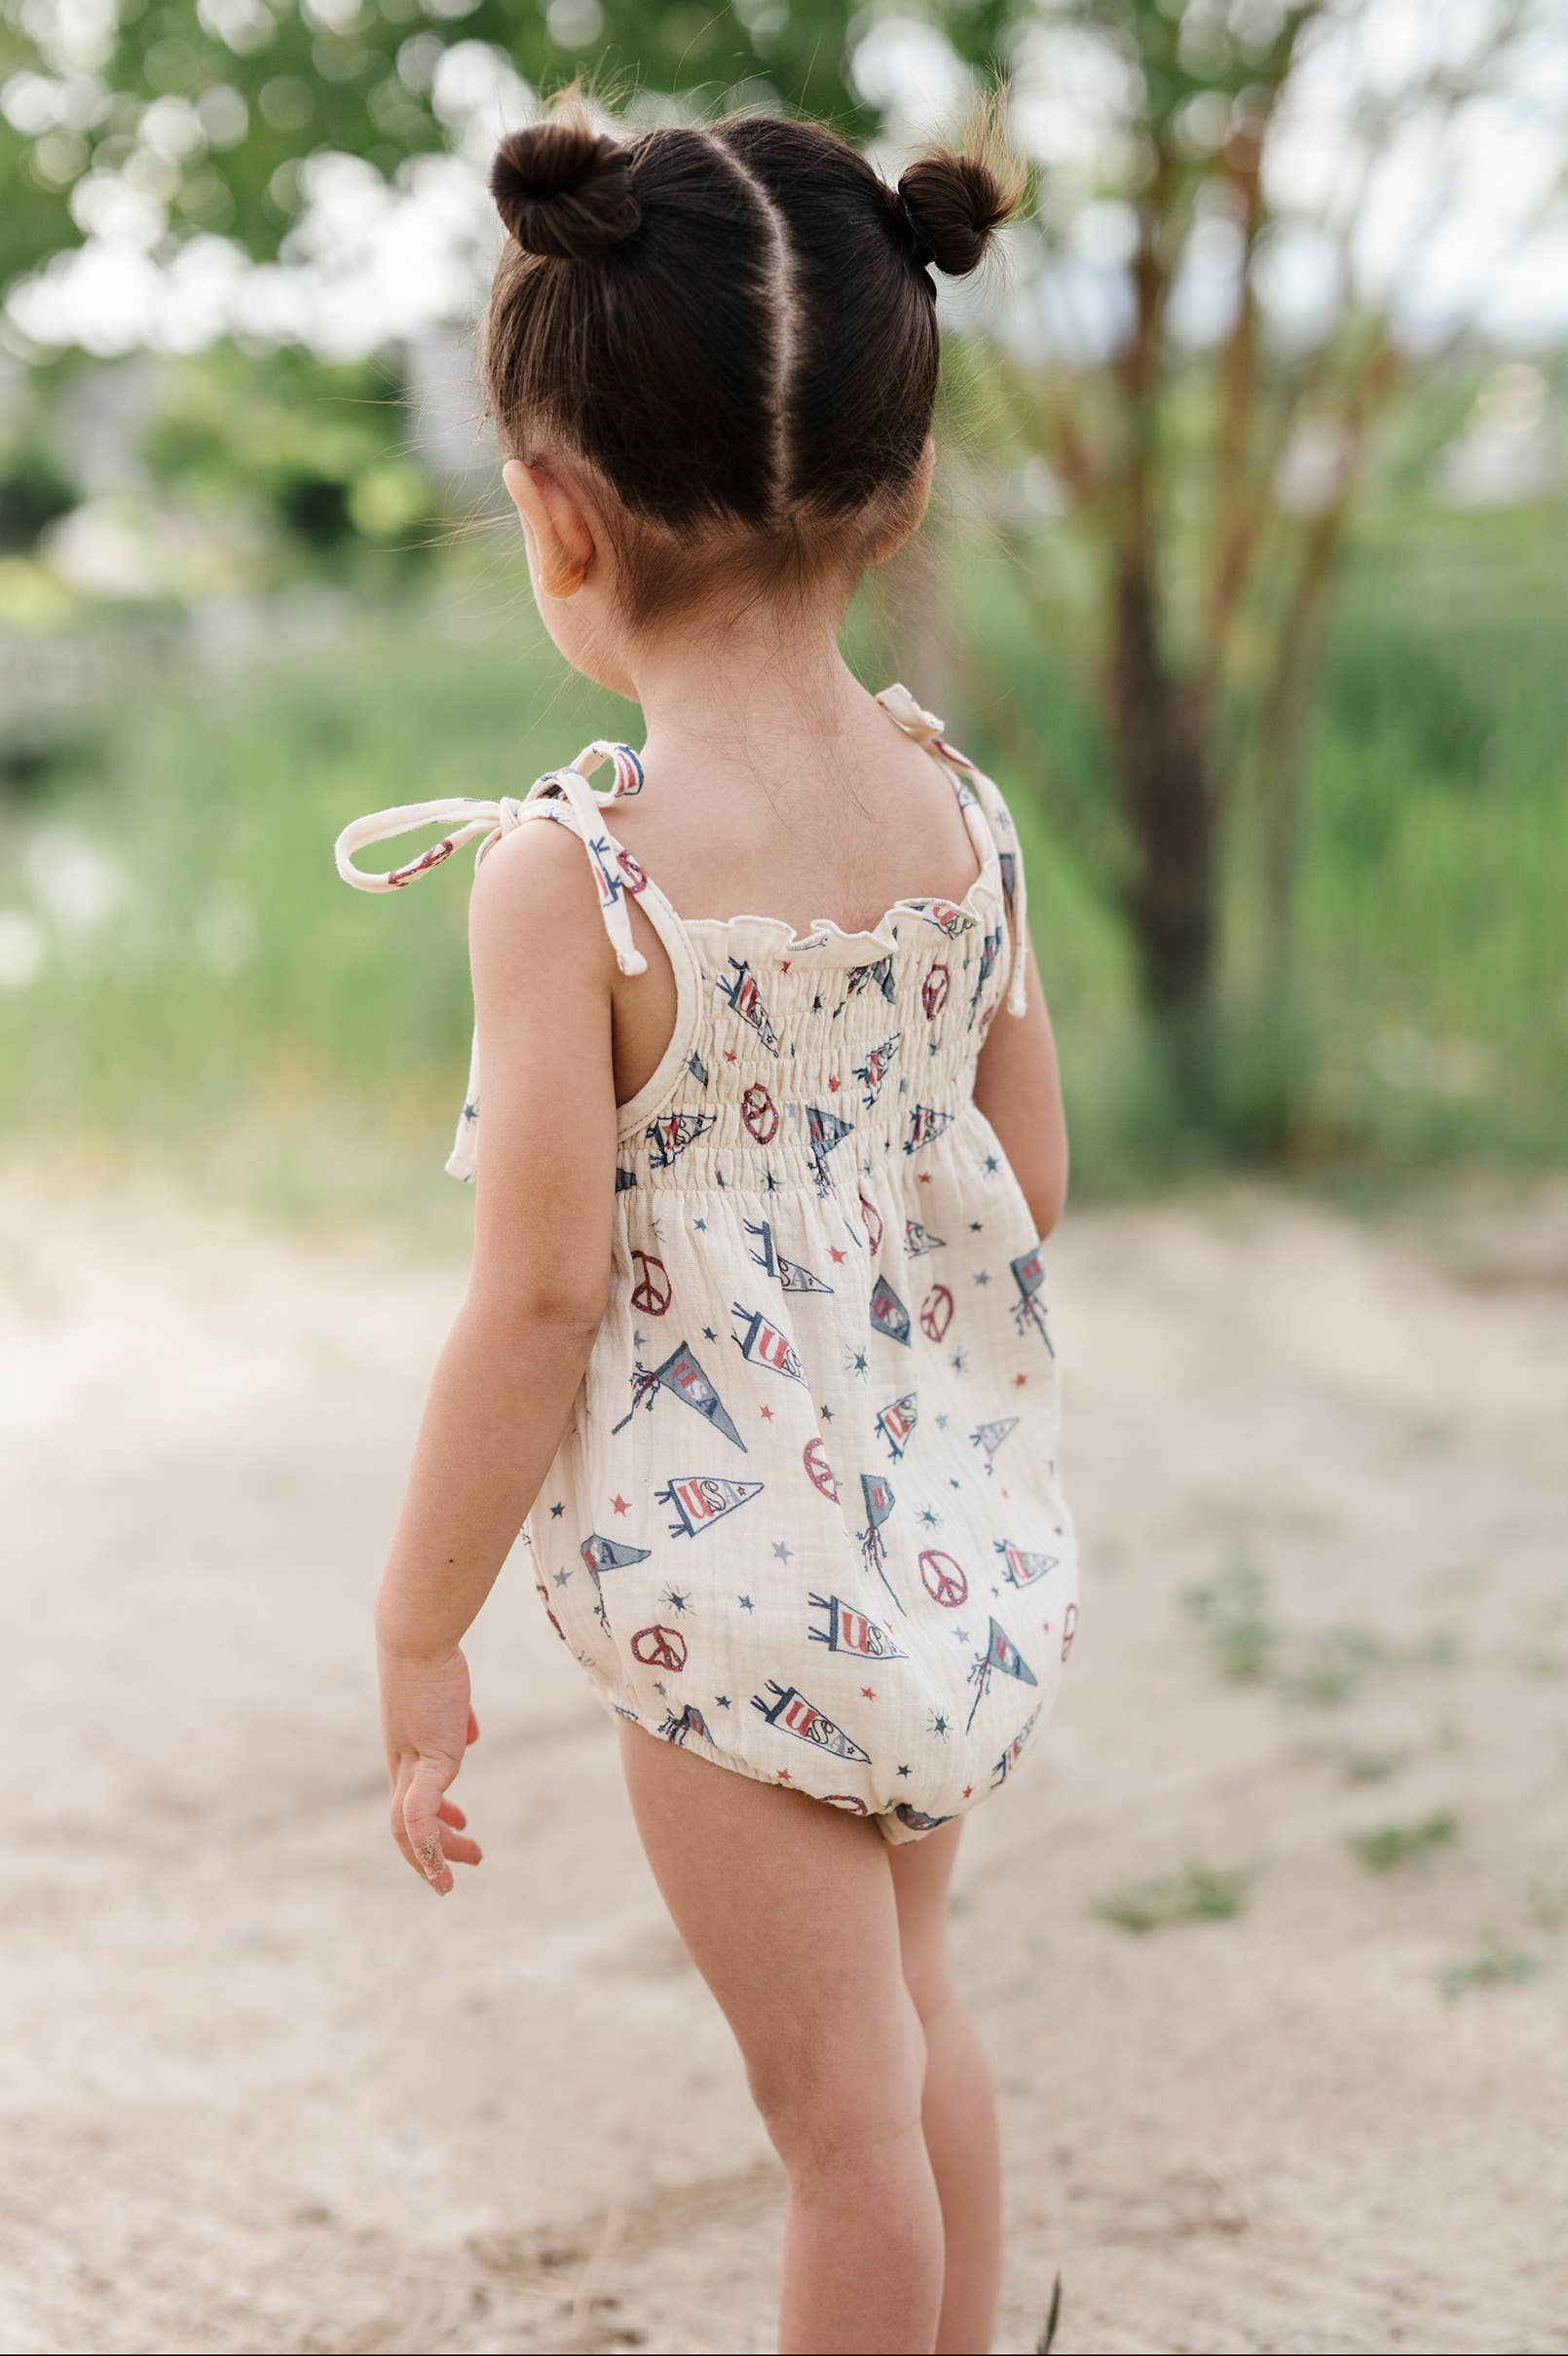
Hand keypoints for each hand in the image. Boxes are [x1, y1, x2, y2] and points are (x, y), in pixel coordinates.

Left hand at [379, 1640, 482, 1895]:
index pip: (408, 1804)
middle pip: (405, 1826)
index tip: (457, 1833)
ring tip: (460, 1867)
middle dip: (429, 1854)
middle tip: (453, 1876)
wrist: (418, 1639)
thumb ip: (455, 1719)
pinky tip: (452, 1840)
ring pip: (410, 1826)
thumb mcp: (449, 1697)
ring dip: (433, 1854)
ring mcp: (411, 1763)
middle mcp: (402, 1763)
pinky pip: (421, 1811)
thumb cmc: (434, 1659)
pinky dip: (430, 1836)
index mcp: (405, 1751)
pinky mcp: (426, 1758)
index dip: (426, 1828)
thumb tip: (467, 1737)